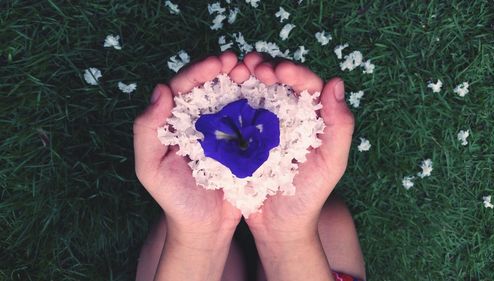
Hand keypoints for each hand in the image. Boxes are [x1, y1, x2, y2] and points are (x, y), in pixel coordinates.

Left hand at [133, 52, 250, 237]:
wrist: (207, 227)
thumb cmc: (175, 199)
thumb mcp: (150, 168)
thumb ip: (146, 130)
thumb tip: (161, 89)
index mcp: (176, 121)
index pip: (185, 87)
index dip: (199, 71)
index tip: (218, 62)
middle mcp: (201, 120)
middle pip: (211, 85)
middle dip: (224, 68)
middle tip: (239, 61)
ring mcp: (225, 130)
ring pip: (233, 95)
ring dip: (244, 79)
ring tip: (256, 71)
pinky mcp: (245, 143)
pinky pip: (252, 117)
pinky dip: (261, 102)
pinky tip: (270, 93)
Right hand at [242, 53, 354, 241]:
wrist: (277, 227)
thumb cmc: (308, 196)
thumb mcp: (331, 163)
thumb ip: (340, 126)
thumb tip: (335, 82)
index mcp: (311, 118)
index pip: (306, 85)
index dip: (294, 72)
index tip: (278, 70)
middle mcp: (287, 116)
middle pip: (277, 82)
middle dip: (265, 67)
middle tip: (251, 65)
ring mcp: (262, 126)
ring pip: (254, 91)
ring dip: (245, 77)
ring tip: (235, 71)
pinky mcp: (241, 138)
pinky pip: (235, 113)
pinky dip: (227, 98)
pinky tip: (219, 91)